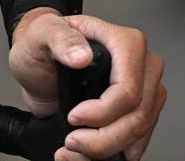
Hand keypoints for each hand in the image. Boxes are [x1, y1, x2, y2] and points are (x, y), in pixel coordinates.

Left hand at [9, 9, 165, 160]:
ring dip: (105, 149)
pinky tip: (87, 153)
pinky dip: (112, 152)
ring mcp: (145, 90)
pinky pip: (135, 140)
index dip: (103, 112)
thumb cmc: (42, 44)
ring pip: (137, 132)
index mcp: (126, 43)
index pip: (128, 89)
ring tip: (74, 149)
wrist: (39, 64)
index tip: (75, 117)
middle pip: (136, 116)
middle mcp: (143, 66)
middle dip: (103, 139)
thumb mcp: (42, 34)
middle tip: (72, 142)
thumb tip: (82, 56)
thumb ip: (60, 39)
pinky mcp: (140, 111)